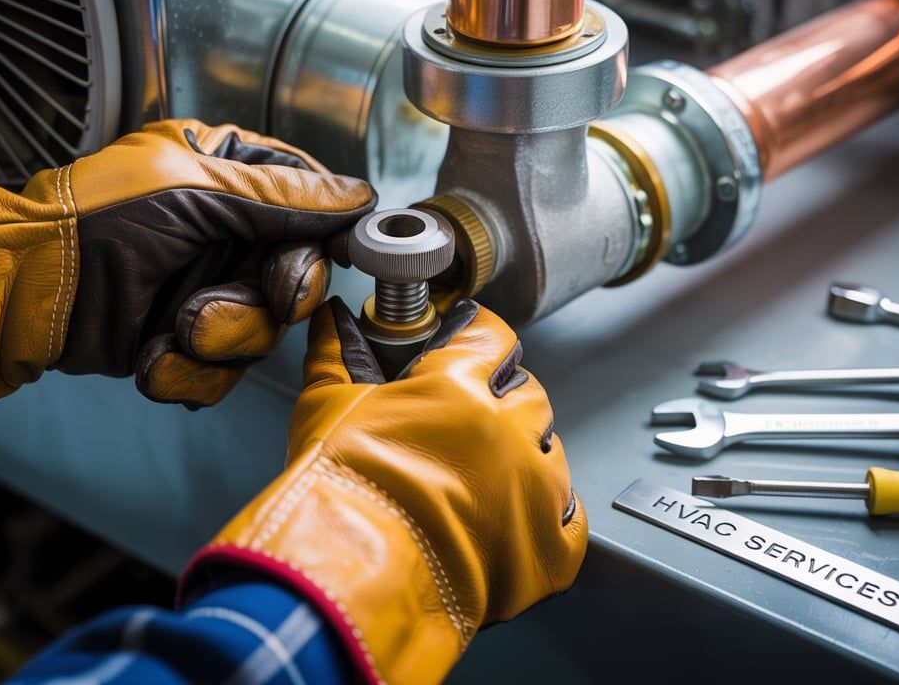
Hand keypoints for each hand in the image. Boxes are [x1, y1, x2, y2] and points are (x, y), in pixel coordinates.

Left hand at [0, 120, 374, 415]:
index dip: (325, 230)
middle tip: (264, 293)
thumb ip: (281, 197)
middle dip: (272, 295)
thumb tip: (360, 195)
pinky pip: (223, 372)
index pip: (309, 200)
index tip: (336, 248)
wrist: (27, 291)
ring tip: (179, 327)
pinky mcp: (186, 343)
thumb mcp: (192, 189)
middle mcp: (227, 233)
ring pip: (264, 331)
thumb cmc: (95, 219)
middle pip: (299, 274)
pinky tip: (153, 354)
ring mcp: (208, 289)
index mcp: (228, 175)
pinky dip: (189, 370)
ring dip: (225, 336)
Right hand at [182, 298, 586, 684]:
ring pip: (552, 452)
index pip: (491, 337)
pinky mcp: (547, 548)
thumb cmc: (338, 494)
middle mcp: (510, 432)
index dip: (476, 337)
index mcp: (461, 388)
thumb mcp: (327, 408)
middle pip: (529, 394)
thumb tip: (332, 321)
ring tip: (483, 476)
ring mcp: (536, 490)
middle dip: (503, 399)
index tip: (467, 342)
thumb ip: (338, 355)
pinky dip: (549, 516)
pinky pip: (570, 519)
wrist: (352, 576)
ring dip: (526, 456)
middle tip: (466, 418)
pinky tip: (517, 517)